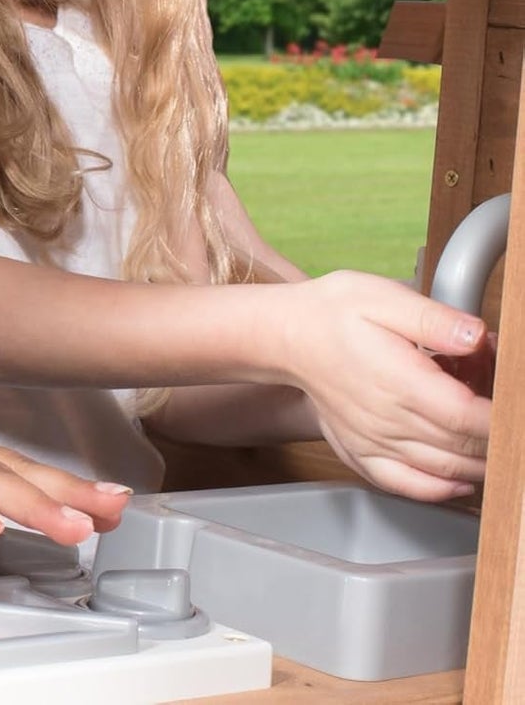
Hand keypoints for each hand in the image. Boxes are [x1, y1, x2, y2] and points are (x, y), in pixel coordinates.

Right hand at [278, 272, 490, 500]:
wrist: (285, 335)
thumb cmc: (331, 313)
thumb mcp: (382, 297)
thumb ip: (434, 319)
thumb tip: (478, 337)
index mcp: (399, 381)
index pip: (468, 417)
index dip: (504, 417)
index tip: (514, 401)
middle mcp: (388, 420)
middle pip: (465, 448)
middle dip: (499, 435)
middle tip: (501, 404)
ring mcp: (375, 442)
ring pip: (446, 471)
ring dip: (480, 461)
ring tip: (488, 432)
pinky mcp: (362, 453)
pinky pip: (408, 486)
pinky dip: (441, 489)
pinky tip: (460, 480)